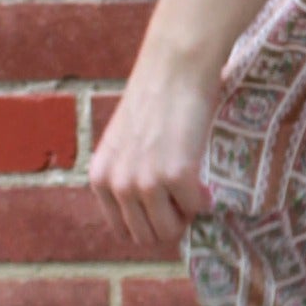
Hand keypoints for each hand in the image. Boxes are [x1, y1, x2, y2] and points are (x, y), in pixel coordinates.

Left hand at [90, 44, 221, 250]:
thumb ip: (126, 176)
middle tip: (183, 197)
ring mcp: (145, 183)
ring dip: (186, 215)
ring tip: (192, 189)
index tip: (166, 205)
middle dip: (169, 222)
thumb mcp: (124, 144)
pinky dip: (205, 198)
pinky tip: (204, 177)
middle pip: (146, 236)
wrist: (174, 69)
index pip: (123, 230)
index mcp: (100, 178)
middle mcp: (118, 185)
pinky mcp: (176, 177)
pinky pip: (196, 209)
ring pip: (169, 231)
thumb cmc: (154, 100)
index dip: (148, 221)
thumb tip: (150, 212)